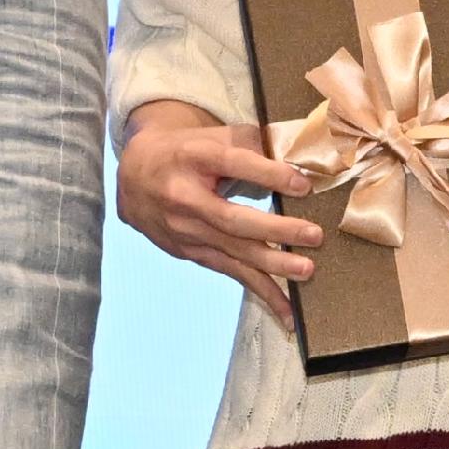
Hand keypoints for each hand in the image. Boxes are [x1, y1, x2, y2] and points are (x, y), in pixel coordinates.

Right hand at [117, 102, 320, 326]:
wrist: (134, 177)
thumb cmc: (185, 152)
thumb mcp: (210, 137)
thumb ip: (251, 142)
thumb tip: (299, 151)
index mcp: (192, 158)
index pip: (233, 165)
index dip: (268, 175)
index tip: (303, 185)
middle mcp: (184, 198)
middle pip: (232, 218)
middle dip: (275, 229)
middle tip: (313, 235)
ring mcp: (185, 231)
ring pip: (233, 252)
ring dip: (272, 264)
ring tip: (306, 270)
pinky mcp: (191, 253)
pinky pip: (230, 272)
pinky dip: (260, 291)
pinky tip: (286, 310)